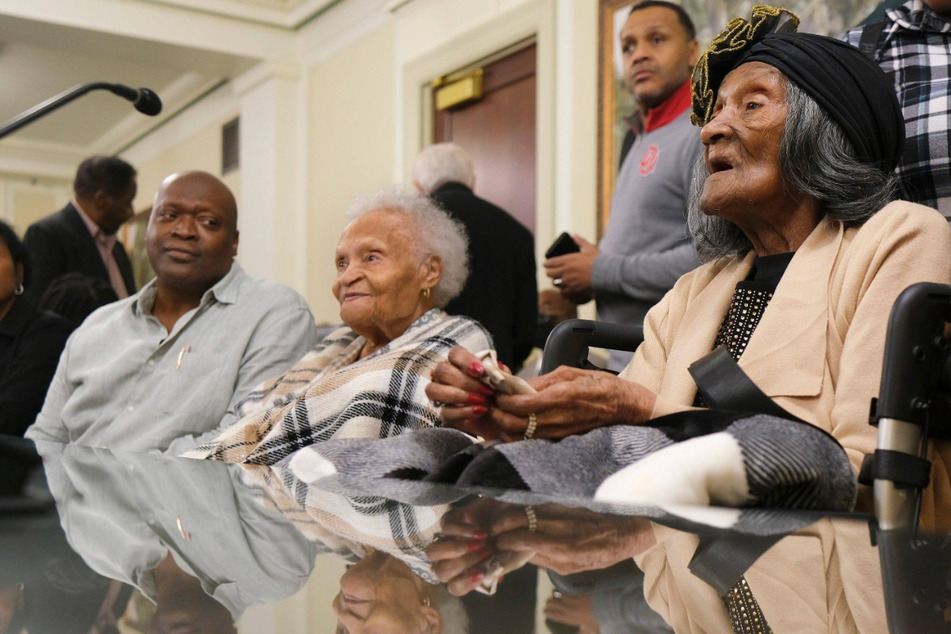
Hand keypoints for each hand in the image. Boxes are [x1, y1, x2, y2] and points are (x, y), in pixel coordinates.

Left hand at [425, 498, 507, 594]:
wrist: (518, 510)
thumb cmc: (516, 537)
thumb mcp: (512, 556)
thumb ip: (501, 568)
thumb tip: (492, 578)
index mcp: (466, 572)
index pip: (455, 587)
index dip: (465, 583)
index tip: (482, 573)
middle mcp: (452, 558)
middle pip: (441, 572)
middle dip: (464, 564)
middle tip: (488, 552)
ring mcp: (448, 539)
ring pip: (433, 553)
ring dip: (456, 550)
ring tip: (481, 543)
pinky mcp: (450, 520)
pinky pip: (446, 528)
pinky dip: (463, 531)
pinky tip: (481, 532)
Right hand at [426, 346, 500, 438]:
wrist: (500, 420)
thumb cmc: (497, 396)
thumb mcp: (502, 383)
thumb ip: (498, 373)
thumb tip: (496, 365)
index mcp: (459, 363)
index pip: (455, 353)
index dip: (465, 360)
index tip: (481, 371)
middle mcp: (445, 376)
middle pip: (443, 370)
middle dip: (465, 381)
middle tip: (487, 390)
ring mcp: (441, 395)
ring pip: (434, 390)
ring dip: (458, 395)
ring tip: (480, 401)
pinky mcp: (443, 414)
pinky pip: (445, 412)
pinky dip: (463, 411)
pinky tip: (480, 411)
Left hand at [486, 366, 656, 440]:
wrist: (624, 407)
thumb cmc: (600, 386)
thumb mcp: (571, 373)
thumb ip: (543, 380)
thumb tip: (519, 386)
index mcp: (561, 396)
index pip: (522, 404)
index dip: (503, 401)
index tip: (496, 394)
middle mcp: (559, 417)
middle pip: (516, 425)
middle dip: (498, 416)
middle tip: (491, 406)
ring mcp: (560, 432)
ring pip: (521, 437)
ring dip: (505, 427)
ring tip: (498, 415)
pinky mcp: (561, 440)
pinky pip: (532, 441)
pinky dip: (518, 436)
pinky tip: (513, 426)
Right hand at [487, 504, 653, 576]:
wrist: (624, 528)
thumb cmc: (599, 553)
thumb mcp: (571, 567)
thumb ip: (543, 560)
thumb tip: (517, 554)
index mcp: (563, 546)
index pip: (521, 539)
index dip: (503, 542)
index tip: (494, 545)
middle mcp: (558, 524)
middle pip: (516, 518)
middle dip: (498, 524)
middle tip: (490, 532)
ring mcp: (559, 508)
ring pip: (523, 506)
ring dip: (506, 514)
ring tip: (498, 523)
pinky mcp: (562, 499)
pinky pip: (534, 502)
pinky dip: (520, 507)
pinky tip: (515, 513)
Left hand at [544, 235, 598, 297]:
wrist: (607, 274)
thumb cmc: (600, 260)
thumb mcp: (590, 248)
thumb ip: (580, 242)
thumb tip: (574, 235)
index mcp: (568, 260)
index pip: (550, 262)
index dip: (547, 263)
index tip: (546, 264)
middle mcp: (566, 272)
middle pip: (550, 274)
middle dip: (550, 272)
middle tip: (551, 272)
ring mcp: (569, 283)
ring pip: (556, 284)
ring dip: (557, 282)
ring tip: (560, 281)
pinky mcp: (574, 291)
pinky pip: (564, 293)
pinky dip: (564, 292)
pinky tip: (566, 290)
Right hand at [545, 593, 599, 632]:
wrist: (606, 607)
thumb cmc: (599, 620)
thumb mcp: (590, 629)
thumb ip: (583, 632)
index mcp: (572, 619)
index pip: (557, 616)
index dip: (550, 614)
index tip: (544, 612)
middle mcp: (570, 609)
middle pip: (555, 606)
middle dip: (549, 605)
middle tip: (545, 604)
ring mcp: (574, 600)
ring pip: (560, 597)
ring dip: (554, 596)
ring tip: (551, 596)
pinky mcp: (578, 592)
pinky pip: (568, 591)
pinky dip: (563, 591)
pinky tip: (561, 590)